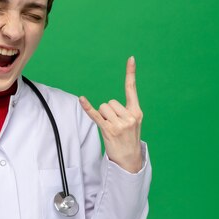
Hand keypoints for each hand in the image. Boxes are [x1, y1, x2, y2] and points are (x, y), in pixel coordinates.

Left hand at [79, 56, 142, 172]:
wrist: (130, 160)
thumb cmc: (129, 139)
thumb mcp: (133, 123)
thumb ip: (125, 111)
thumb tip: (107, 105)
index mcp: (137, 112)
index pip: (132, 89)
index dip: (131, 73)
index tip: (131, 58)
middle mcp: (129, 116)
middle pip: (110, 101)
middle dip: (108, 111)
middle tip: (114, 124)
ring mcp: (119, 124)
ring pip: (103, 107)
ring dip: (102, 116)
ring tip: (110, 128)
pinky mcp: (108, 130)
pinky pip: (95, 115)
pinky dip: (87, 107)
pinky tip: (82, 99)